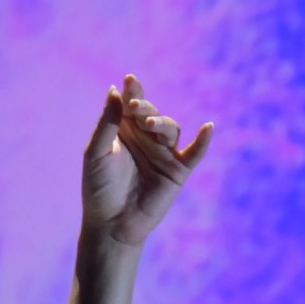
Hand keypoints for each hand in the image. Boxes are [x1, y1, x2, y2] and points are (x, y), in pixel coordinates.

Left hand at [81, 75, 211, 260]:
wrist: (110, 223)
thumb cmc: (99, 188)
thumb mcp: (96, 153)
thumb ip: (107, 124)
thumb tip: (114, 90)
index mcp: (125, 131)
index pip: (132, 105)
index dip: (133, 92)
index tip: (129, 80)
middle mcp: (146, 138)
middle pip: (151, 113)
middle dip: (144, 108)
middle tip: (134, 108)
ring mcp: (163, 153)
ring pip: (170, 129)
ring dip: (162, 123)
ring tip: (148, 123)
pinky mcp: (177, 171)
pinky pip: (195, 153)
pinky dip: (203, 141)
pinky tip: (208, 127)